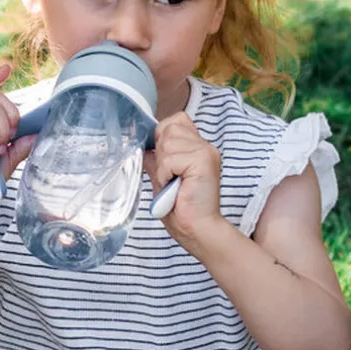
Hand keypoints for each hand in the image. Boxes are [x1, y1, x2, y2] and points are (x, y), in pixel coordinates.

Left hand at [145, 113, 221, 245]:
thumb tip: (145, 147)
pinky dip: (165, 174)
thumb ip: (156, 161)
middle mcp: (205, 146)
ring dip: (162, 166)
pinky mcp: (203, 160)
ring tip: (172, 183)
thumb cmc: (182, 209)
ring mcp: (205, 151)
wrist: (197, 228)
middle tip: (170, 177)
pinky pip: (170, 158)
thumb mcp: (163, 179)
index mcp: (198, 148)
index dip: (163, 136)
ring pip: (167, 142)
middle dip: (161, 153)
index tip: (165, 163)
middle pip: (169, 128)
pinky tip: (175, 186)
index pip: (176, 120)